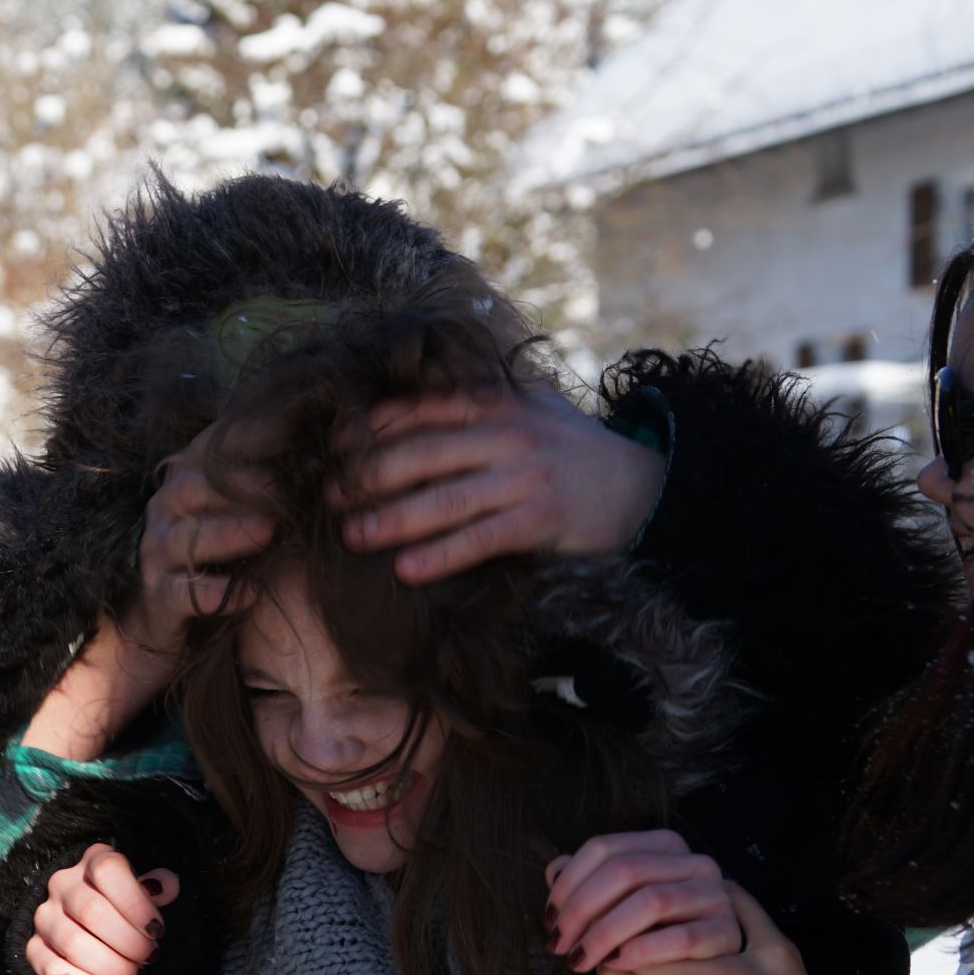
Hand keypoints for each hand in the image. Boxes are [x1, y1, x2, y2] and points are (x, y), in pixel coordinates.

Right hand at [22, 420, 280, 763]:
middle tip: (288, 490)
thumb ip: (263, 486)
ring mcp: (157, 554)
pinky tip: (250, 594)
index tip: (297, 434)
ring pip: (189, 538)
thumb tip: (321, 460)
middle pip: (196, 486)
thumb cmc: (212, 558)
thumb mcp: (233, 513)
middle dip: (244, 485)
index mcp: (185, 480)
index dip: (251, 438)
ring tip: (269, 533)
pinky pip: (184, 594)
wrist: (159, 620)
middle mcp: (164, 510)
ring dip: (231, 533)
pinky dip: (218, 594)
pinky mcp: (158, 598)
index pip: (213, 446)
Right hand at [24, 843, 180, 974]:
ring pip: (72, 943)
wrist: (92, 926)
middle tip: (149, 958)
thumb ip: (160, 886)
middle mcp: (63, 883)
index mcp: (94, 860)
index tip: (157, 930)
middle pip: (91, 911)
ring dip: (110, 966)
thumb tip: (165, 886)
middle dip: (128, 942)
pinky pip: (50, 968)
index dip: (135, 903)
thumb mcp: (147, 890)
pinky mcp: (33, 946)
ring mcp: (44, 915)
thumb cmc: (127, 906)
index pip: (107, 870)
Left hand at [340, 388, 665, 582]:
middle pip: (424, 453)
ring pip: (446, 497)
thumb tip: (400, 411)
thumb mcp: (529, 412)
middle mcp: (509, 435)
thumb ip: (476, 408)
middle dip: (370, 476)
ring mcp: (526, 476)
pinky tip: (406, 570)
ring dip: (393, 518)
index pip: (424, 410)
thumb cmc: (571, 452)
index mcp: (498, 405)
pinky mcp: (542, 518)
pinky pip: (481, 538)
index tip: (333, 448)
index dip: (375, 429)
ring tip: (353, 536)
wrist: (646, 485)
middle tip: (328, 498)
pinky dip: (442, 554)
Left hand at [543, 830, 738, 972]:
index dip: (568, 884)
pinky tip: (616, 965)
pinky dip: (642, 951)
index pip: (602, 848)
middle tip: (559, 945)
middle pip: (623, 870)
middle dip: (580, 910)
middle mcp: (693, 862)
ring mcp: (714, 894)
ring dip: (604, 933)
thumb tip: (556, 871)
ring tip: (580, 959)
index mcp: (663, 845)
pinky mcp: (727, 930)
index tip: (550, 919)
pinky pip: (681, 937)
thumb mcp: (623, 902)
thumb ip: (590, 882)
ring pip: (650, 901)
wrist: (713, 970)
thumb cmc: (658, 933)